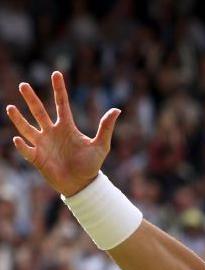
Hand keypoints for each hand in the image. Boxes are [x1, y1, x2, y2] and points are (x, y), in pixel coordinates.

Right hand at [6, 71, 120, 195]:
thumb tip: (117, 109)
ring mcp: (43, 144)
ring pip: (27, 128)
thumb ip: (106, 127)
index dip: (59, 89)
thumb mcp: (101, 145)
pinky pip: (27, 150)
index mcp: (67, 127)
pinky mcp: (37, 158)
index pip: (62, 104)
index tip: (56, 74)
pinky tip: (18, 138)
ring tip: (10, 108)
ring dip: (19, 119)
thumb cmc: (91, 165)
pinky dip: (22, 145)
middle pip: (39, 112)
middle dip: (31, 99)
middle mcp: (52, 132)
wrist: (82, 184)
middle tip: (23, 85)